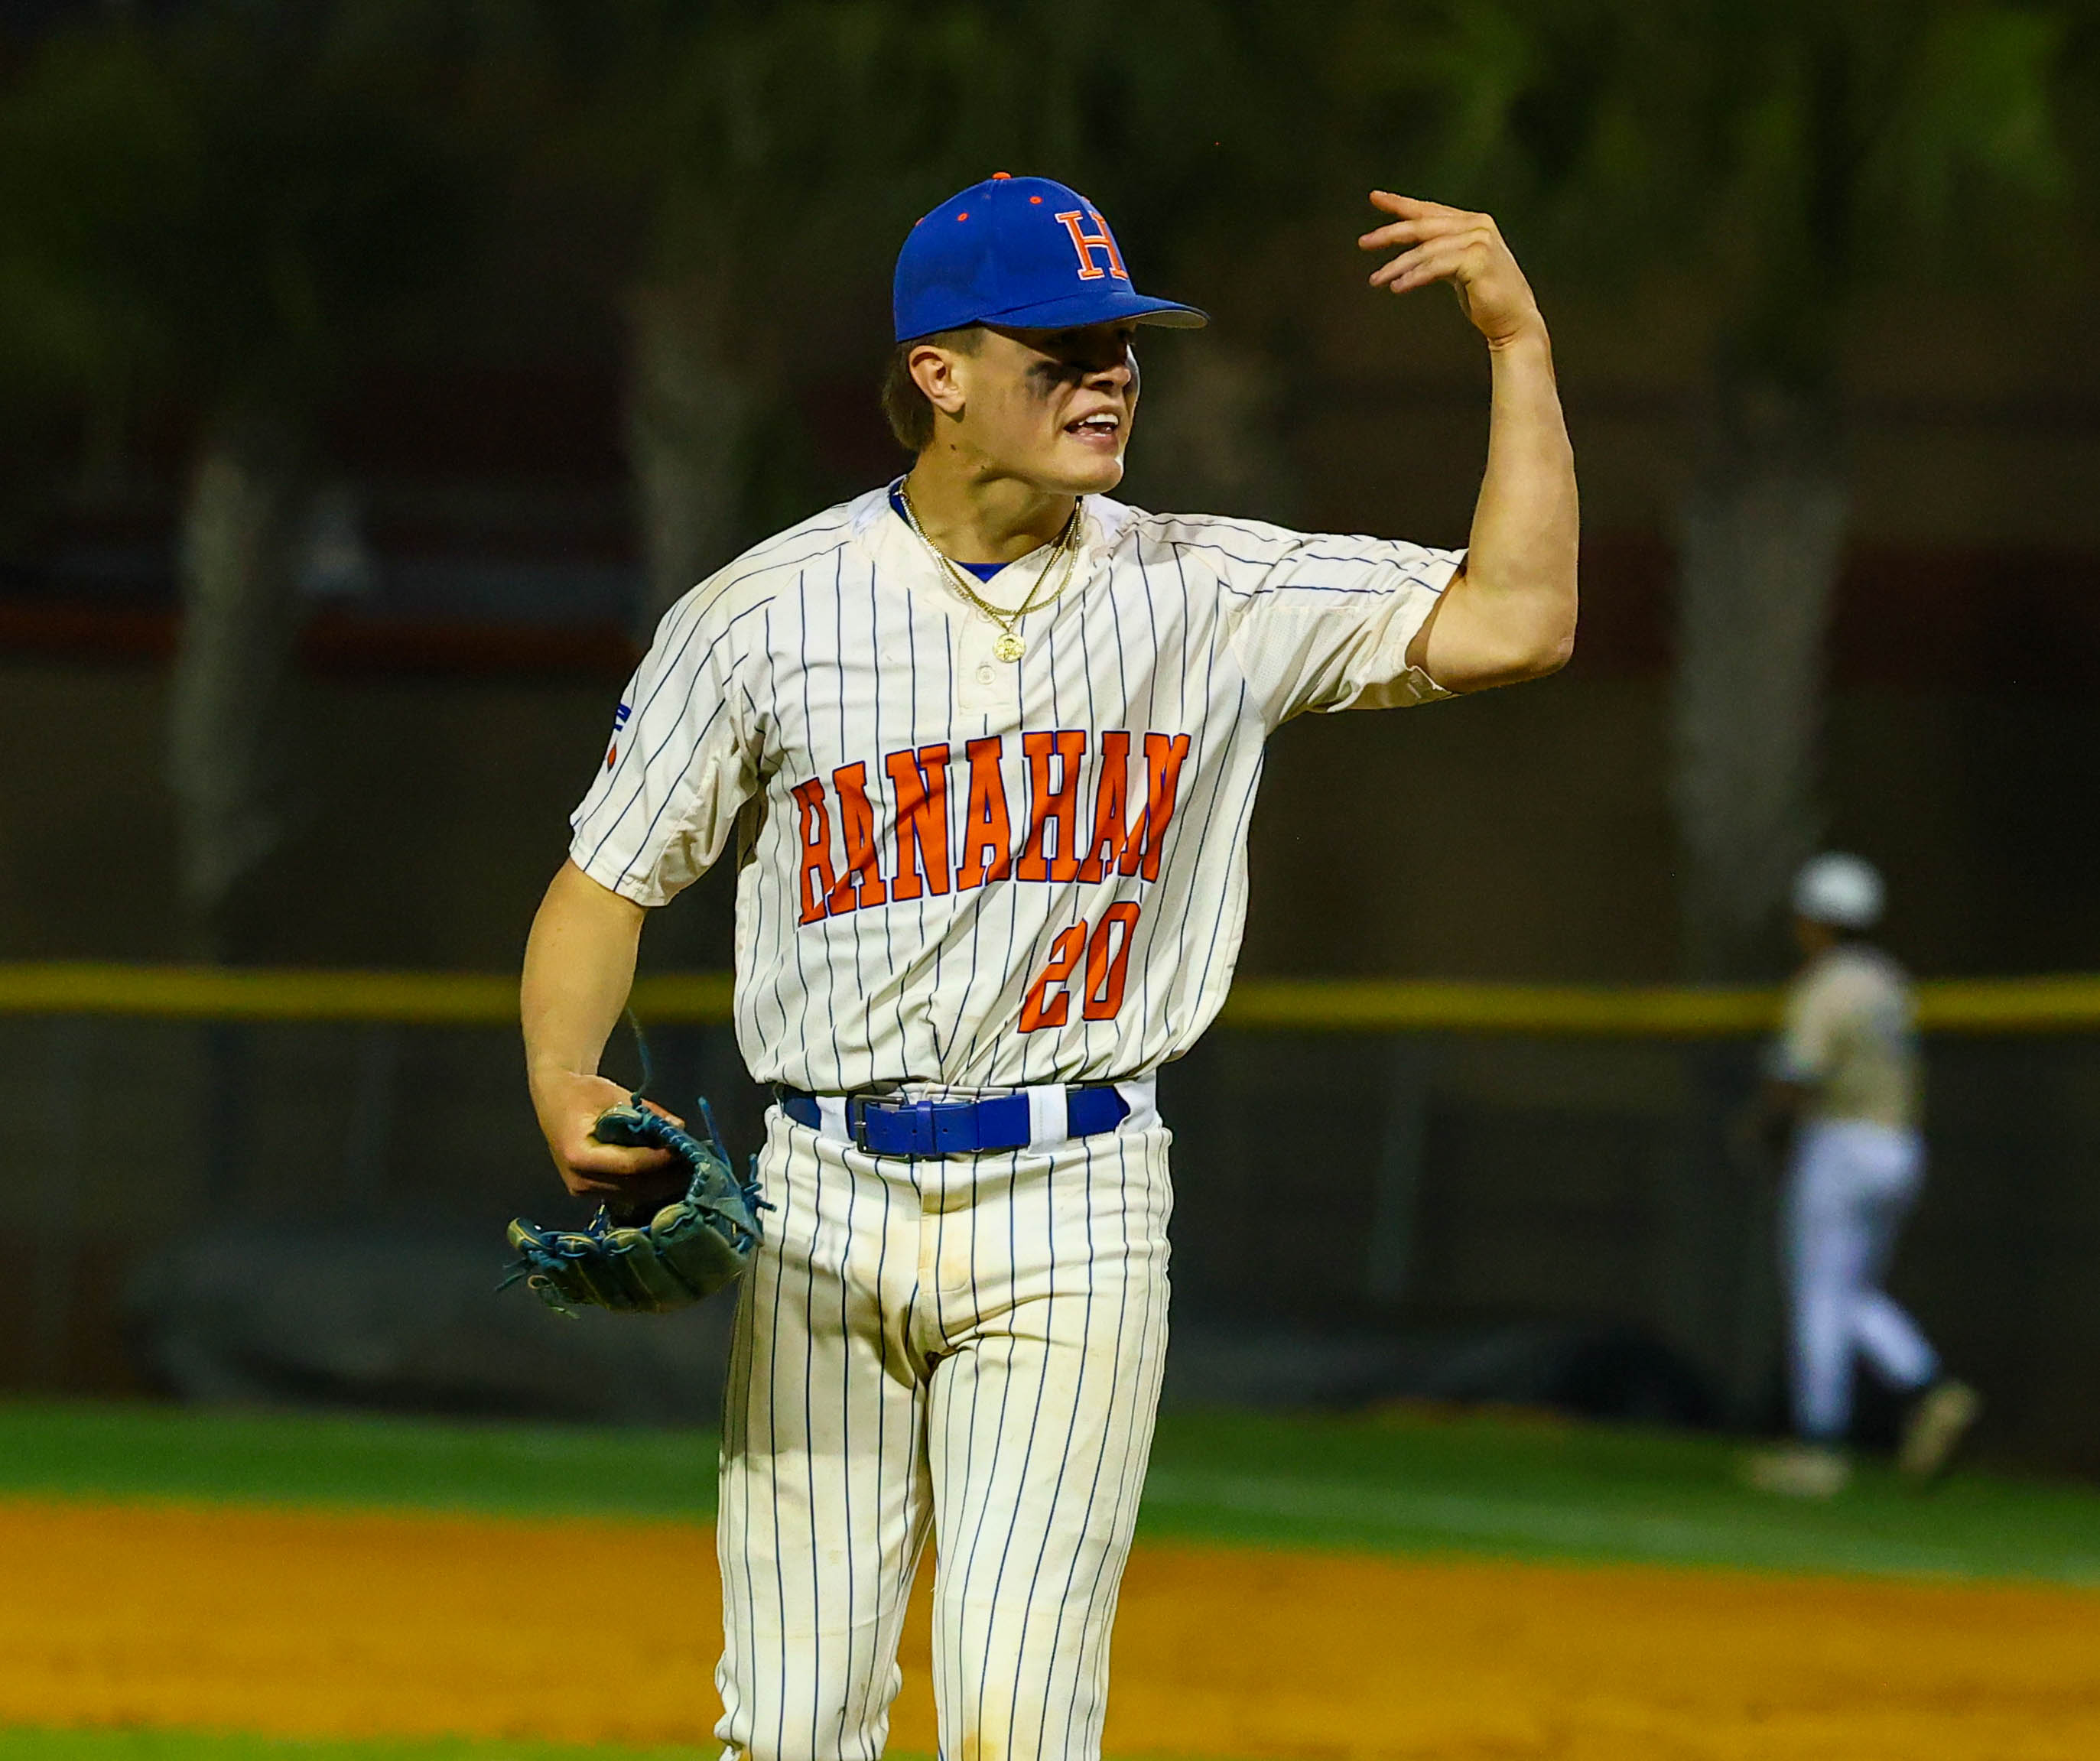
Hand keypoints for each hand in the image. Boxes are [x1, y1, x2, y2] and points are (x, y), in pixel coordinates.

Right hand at [531, 1067, 684, 1204]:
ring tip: (688, 1170)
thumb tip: (679, 1128)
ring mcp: (583, 1191)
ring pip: (633, 1195)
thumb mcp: (617, 1095)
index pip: (630, 1164)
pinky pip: (626, 1193)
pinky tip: (669, 1174)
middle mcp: (579, 1181)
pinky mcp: (590, 1193)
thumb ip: (648, 1114)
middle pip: (634, 1186)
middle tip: (697, 1164)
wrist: (555, 1100)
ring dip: (662, 1184)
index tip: (685, 1149)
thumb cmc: (583, 1093)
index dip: (660, 1159)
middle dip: (667, 1176)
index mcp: (579, 1156)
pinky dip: (648, 1185)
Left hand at [1359, 194, 1543, 348]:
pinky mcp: (1477, 260)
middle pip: (1423, 225)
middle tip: (1364, 243)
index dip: (1401, 204)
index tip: (1376, 197)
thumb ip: (1441, 251)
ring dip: (1397, 266)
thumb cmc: (1486, 297)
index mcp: (1472, 223)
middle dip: (1390, 233)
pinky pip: (1435, 266)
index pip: (1429, 210)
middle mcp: (1477, 226)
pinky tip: (1397, 287)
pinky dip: (1414, 277)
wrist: (1514, 320)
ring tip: (1376, 279)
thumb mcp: (1459, 267)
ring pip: (1426, 249)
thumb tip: (1413, 248)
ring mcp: (1479, 241)